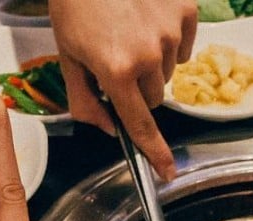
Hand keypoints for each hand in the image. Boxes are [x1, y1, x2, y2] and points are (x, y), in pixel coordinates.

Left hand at [48, 0, 196, 180]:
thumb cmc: (75, 4)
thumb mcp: (67, 54)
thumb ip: (83, 99)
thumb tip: (106, 128)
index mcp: (115, 70)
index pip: (139, 122)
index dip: (153, 152)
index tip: (168, 172)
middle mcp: (148, 55)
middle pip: (154, 97)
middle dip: (138, 88)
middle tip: (116, 60)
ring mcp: (171, 32)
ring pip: (168, 71)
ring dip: (152, 62)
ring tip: (128, 32)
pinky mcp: (185, 12)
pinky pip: (183, 45)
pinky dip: (168, 39)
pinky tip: (146, 19)